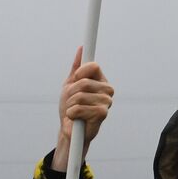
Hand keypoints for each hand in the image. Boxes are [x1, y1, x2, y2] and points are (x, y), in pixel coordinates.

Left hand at [52, 47, 114, 172]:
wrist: (69, 130)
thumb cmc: (71, 107)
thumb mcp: (70, 85)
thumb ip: (76, 67)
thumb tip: (81, 49)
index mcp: (101, 80)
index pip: (92, 66)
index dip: (79, 73)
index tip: (74, 80)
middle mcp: (107, 89)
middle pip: (83, 82)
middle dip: (70, 93)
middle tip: (71, 102)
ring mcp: (107, 102)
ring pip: (80, 96)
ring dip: (70, 105)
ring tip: (73, 111)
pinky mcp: (103, 114)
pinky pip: (79, 108)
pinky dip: (72, 114)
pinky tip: (76, 119)